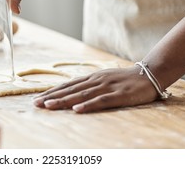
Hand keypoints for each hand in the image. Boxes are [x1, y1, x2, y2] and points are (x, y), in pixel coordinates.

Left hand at [33, 66, 157, 112]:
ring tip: (49, 106)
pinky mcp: (118, 95)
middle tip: (36, 104)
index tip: (37, 98)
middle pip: (70, 89)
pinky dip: (88, 105)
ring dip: (64, 101)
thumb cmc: (123, 79)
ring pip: (81, 95)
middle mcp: (95, 80)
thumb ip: (88, 84)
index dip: (52, 92)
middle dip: (52, 97)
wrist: (148, 74)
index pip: (67, 85)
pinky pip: (101, 101)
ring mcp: (106, 87)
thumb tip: (70, 91)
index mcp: (91, 78)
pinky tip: (77, 109)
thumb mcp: (103, 78)